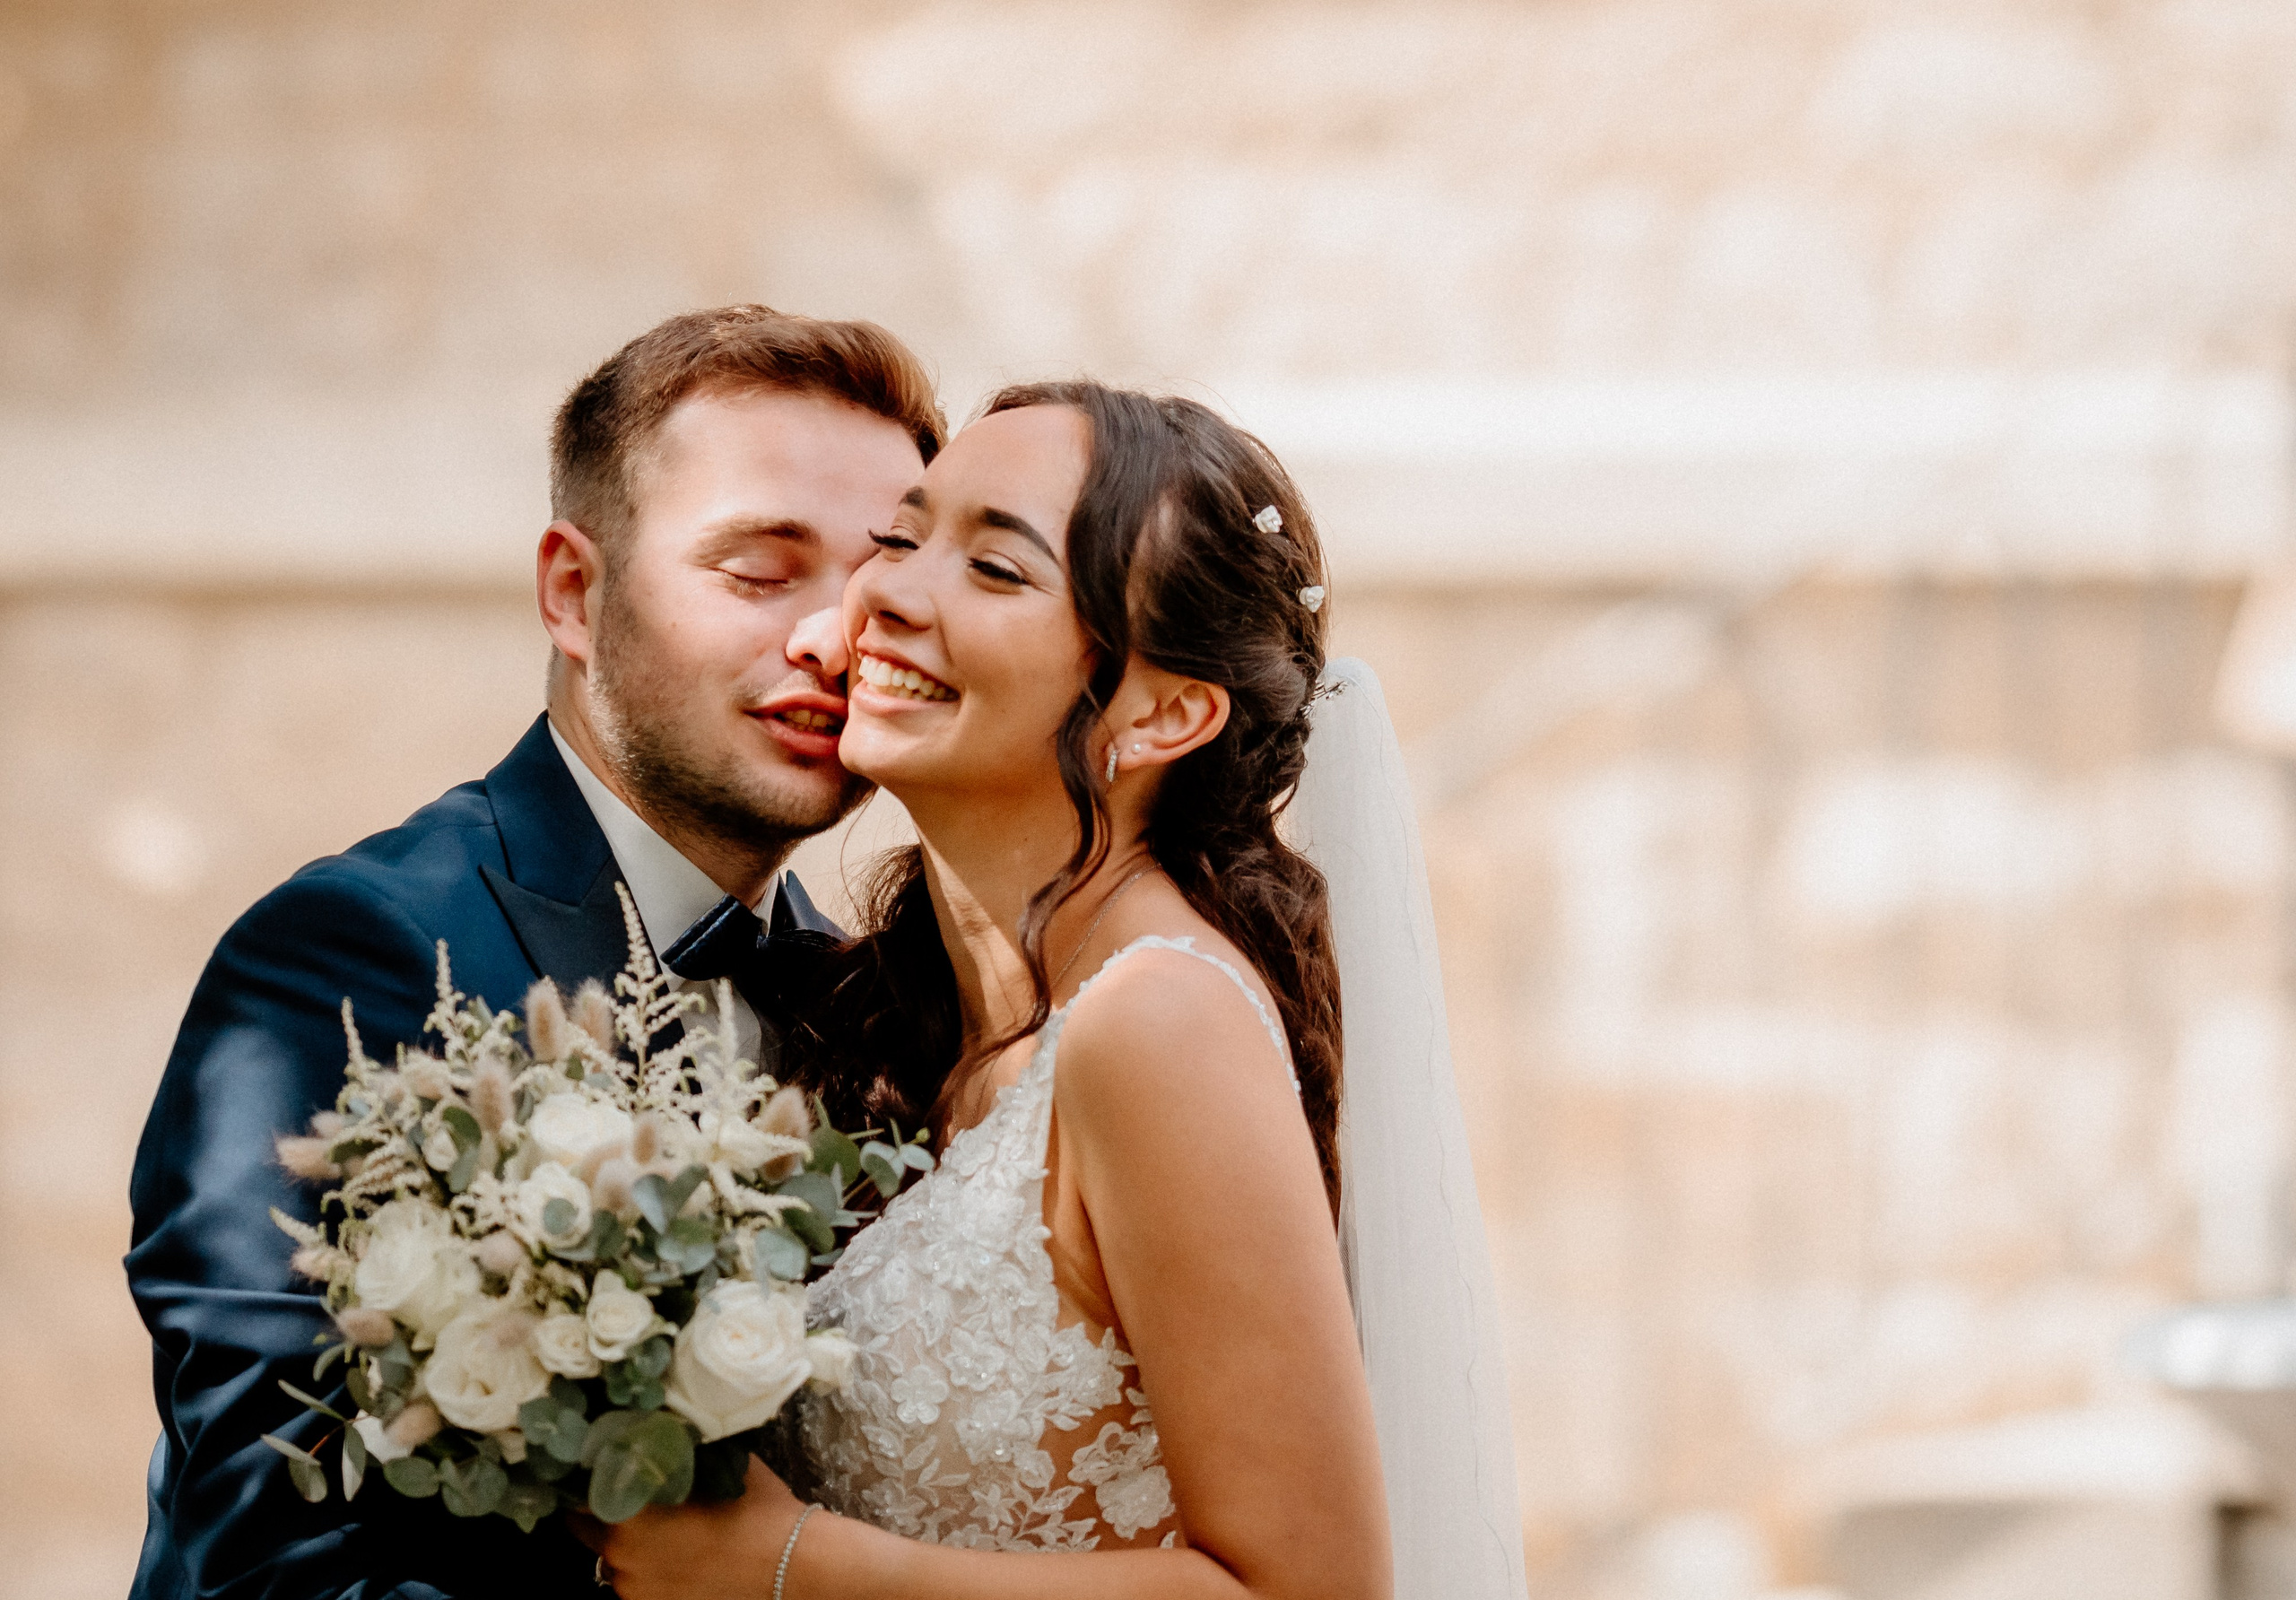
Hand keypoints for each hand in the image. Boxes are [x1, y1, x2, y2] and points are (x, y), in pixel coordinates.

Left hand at [573, 1458, 808, 1599]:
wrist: (790, 1565)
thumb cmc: (756, 1509)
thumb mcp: (716, 1462)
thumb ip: (676, 1448)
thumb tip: (652, 1423)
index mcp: (627, 1512)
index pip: (578, 1490)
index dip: (588, 1473)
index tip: (600, 1462)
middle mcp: (618, 1556)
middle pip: (587, 1526)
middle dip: (603, 1508)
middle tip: (632, 1493)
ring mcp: (633, 1589)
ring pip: (611, 1558)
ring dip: (626, 1542)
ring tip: (663, 1529)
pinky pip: (634, 1583)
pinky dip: (646, 1569)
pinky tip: (676, 1556)